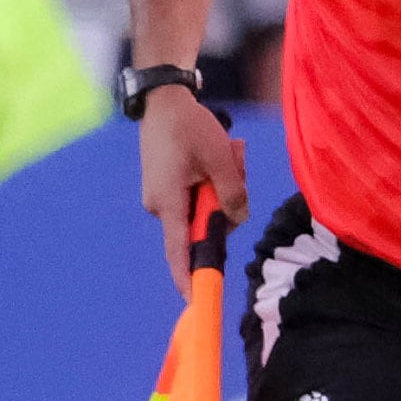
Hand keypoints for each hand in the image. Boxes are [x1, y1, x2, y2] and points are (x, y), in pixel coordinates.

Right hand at [137, 84, 247, 290]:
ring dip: (225, 184)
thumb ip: (233, 193)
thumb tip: (238, 220)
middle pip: (205, 223)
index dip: (190, 276)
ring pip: (207, 206)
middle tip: (237, 163)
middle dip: (228, 201)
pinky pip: (200, 194)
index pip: (179, 251)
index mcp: (168, 203)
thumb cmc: (190, 127)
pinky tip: (224, 152)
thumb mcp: (221, 159)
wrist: (164, 100)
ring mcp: (165, 196)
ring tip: (229, 151)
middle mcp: (162, 206)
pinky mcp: (170, 186)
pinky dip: (216, 178)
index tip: (196, 300)